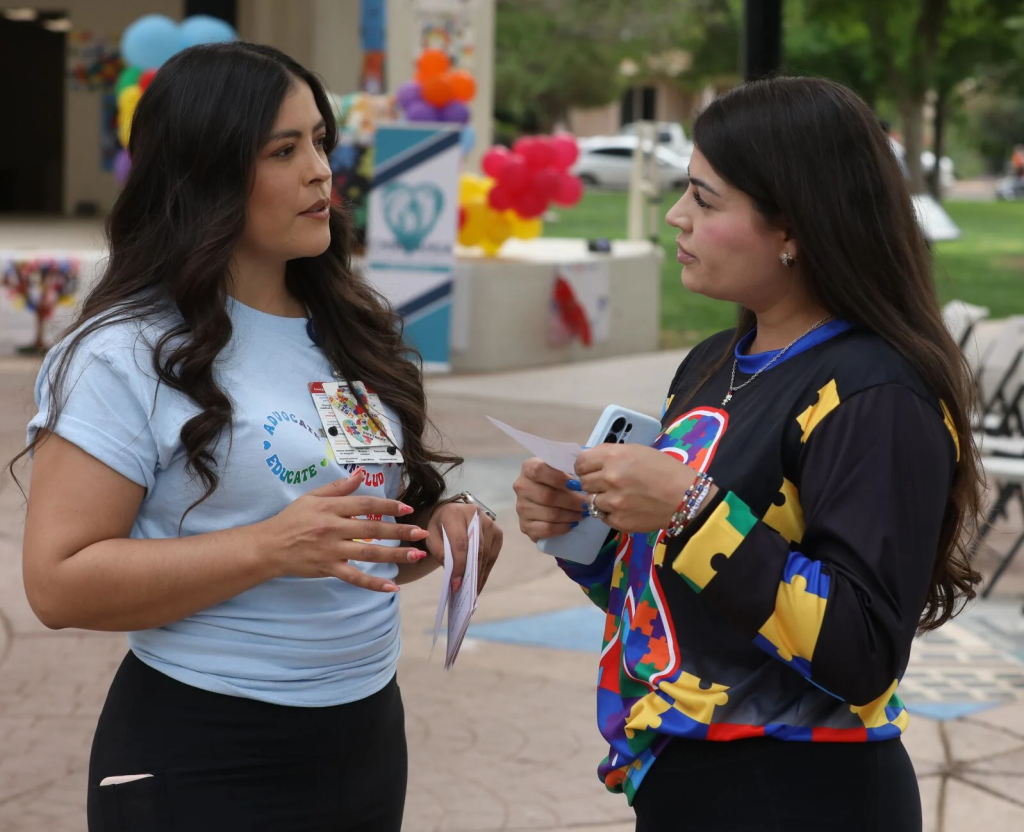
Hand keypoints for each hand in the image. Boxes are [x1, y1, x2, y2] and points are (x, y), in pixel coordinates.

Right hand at [257, 469, 430, 591]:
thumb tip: (361, 473)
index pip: (366, 505)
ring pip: (368, 553)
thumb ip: (339, 487)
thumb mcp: (312, 497)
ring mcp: (332, 550)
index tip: (408, 508)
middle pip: (372, 529)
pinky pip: (354, 577)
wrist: (269, 546)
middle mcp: (334, 528)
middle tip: (422, 534)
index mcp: (331, 508)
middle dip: (400, 531)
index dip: (388, 506)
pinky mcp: (328, 569)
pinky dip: (373, 583)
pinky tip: (391, 587)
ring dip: (394, 555)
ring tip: (416, 556)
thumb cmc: (291, 519)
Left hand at [425, 502, 503, 592]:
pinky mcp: (497, 532)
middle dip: (471, 573)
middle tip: (466, 593)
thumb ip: (439, 551)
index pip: (460, 543)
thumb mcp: (432, 536)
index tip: (456, 584)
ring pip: (486, 554)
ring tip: (472, 592)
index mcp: (455, 514)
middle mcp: (476, 515)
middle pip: (476, 550)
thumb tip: (453, 572)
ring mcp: (490, 523)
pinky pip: (492, 555)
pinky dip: (485, 571)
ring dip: (479, 575)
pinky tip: (479, 582)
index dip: (459, 565)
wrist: (453, 511)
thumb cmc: (440, 526)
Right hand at [513, 457, 591, 542]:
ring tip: (583, 514)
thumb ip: (568, 468)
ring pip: (549, 514)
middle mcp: (521, 487)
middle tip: (586, 504)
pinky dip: (562, 528)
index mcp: (528, 467)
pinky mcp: (525, 525)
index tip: (578, 485)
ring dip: (570, 515)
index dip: (560, 479)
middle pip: (547, 496)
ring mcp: (521, 507)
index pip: (540, 471)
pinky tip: (572, 524)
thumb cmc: (558, 479)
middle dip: (572, 501)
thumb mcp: (561, 467)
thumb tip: (583, 480)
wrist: (546, 496)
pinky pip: (546, 529)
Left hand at [575, 444, 704, 533]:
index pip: (581, 463)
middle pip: (583, 482)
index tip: (591, 470)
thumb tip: (590, 461)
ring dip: (601, 499)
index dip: (585, 467)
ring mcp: (612, 502)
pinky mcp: (618, 521)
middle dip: (593, 483)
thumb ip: (611, 455)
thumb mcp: (637, 451)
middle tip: (607, 484)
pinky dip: (610, 513)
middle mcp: (609, 478)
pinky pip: (602, 516)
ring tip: (619, 497)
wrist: (685, 498)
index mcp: (613, 457)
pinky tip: (625, 508)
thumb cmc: (664, 469)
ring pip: (591, 501)